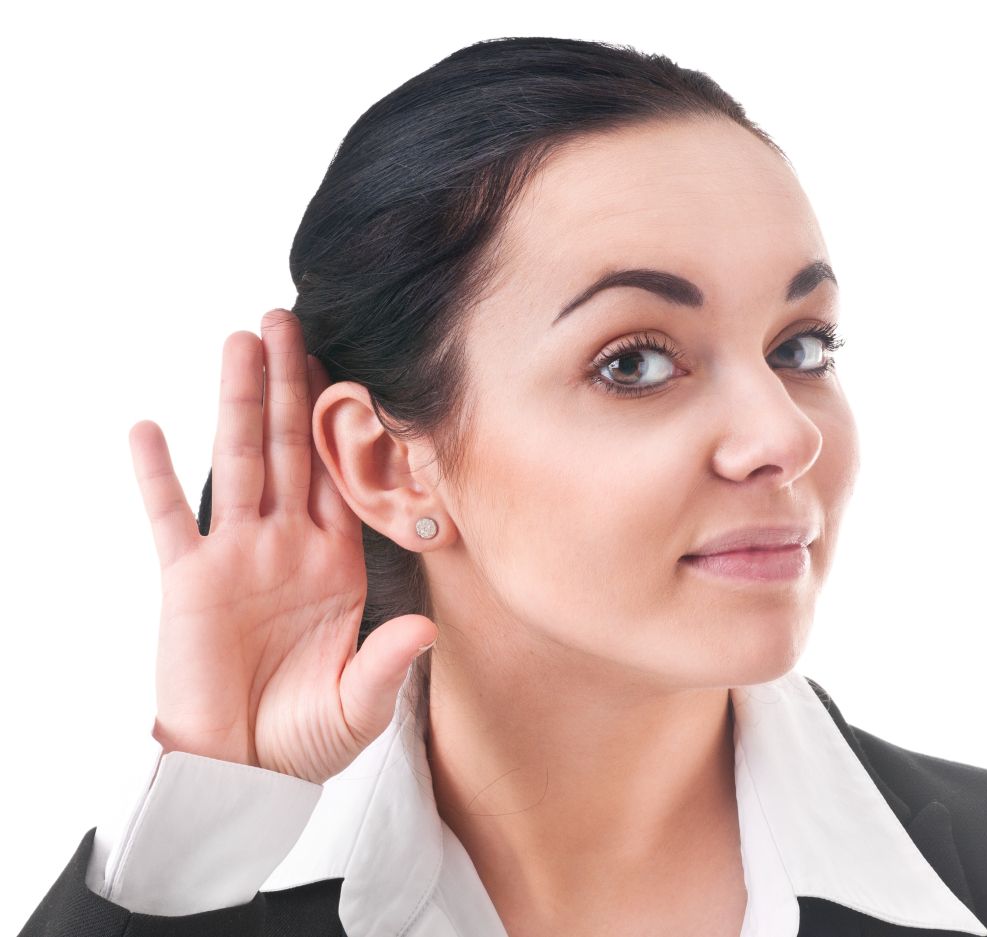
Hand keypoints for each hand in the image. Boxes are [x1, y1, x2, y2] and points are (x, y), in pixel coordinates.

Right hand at [127, 308, 437, 783]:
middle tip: (291, 318)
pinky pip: (170, 518)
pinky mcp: (188, 581)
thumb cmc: (303, 737)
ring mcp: (236, 557)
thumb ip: (386, 663)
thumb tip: (424, 629)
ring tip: (240, 339)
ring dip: (238, 399)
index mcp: (336, 562)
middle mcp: (287, 545)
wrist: (241, 771)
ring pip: (239, 461)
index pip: (342, 476)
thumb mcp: (358, 704)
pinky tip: (147, 426)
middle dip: (291, 383)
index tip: (356, 367)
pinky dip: (156, 475)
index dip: (346, 423)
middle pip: (290, 447)